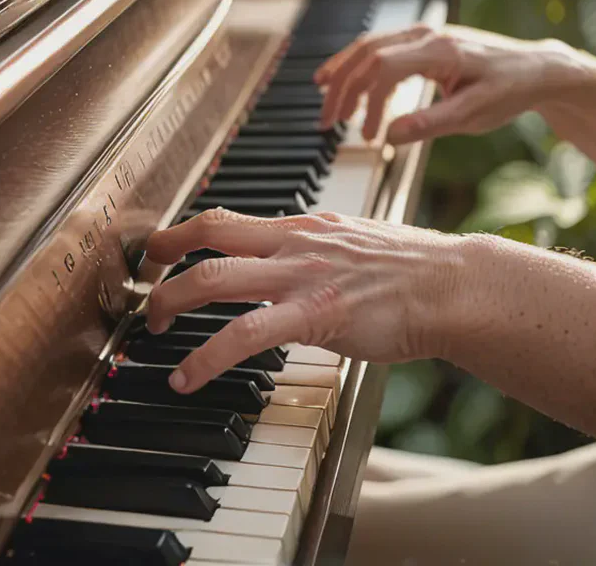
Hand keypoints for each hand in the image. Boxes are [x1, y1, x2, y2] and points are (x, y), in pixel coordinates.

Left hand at [145, 208, 464, 393]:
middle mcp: (293, 243)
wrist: (449, 283)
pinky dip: (208, 356)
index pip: (227, 218)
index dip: (184, 230)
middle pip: (208, 237)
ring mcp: (301, 276)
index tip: (162, 246)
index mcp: (300, 226)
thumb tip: (282, 256)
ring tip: (154, 330)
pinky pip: (246, 333)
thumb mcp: (349, 241)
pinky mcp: (315, 315)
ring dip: (171, 303)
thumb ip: (310, 248)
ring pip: (215, 279)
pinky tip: (187, 378)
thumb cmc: (407, 267)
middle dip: (164, 259)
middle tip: (145, 285)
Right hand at [314, 23, 595, 149]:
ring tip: (323, 99)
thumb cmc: (509, 89)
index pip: (384, 70)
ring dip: (342, 73)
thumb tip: (391, 136)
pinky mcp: (422, 43)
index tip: (370, 137)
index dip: (369, 105)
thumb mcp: (473, 114)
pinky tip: (343, 79)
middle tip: (327, 122)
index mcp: (439, 50)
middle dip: (342, 88)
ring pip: (367, 46)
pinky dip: (355, 64)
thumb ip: (430, 124)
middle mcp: (426, 36)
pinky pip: (378, 48)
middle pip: (366, 54)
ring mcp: (422, 35)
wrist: (535, 69)